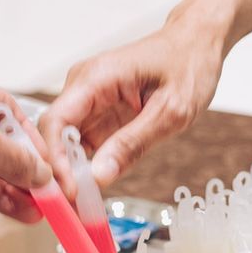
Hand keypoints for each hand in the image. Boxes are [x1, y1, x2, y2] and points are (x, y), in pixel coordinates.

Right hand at [40, 16, 225, 198]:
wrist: (197, 43)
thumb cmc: (188, 65)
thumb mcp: (170, 111)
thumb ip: (133, 143)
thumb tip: (99, 176)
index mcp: (96, 78)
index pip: (56, 121)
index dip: (55, 160)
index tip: (68, 192)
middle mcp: (83, 85)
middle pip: (54, 135)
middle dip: (58, 173)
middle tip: (72, 209)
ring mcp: (87, 99)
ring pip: (65, 143)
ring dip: (70, 175)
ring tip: (80, 207)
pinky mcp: (96, 112)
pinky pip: (82, 144)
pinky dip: (84, 168)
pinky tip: (90, 191)